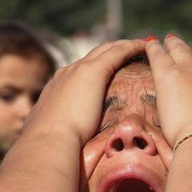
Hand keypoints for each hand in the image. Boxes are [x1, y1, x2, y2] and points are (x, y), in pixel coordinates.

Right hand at [20, 39, 146, 147]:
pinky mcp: (93, 71)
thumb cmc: (51, 145)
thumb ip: (55, 131)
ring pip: (105, 50)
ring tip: (139, 45)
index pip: (77, 72)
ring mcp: (78, 70)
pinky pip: (116, 53)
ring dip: (122, 46)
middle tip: (127, 50)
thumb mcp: (50, 133)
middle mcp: (66, 74)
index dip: (92, 68)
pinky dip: (130, 47)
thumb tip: (53, 140)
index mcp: (55, 89)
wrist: (49, 141)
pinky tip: (143, 46)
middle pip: (92, 56)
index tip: (104, 70)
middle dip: (109, 51)